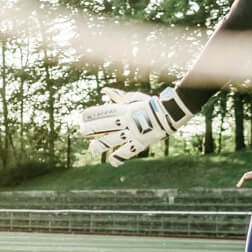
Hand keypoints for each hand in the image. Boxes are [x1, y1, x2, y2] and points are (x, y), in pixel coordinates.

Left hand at [73, 87, 187, 166]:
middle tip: (81, 130)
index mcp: (125, 110)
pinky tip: (111, 161)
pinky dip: (120, 157)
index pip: (105, 112)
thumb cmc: (149, 104)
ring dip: (101, 145)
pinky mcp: (141, 143)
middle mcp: (128, 122)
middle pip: (106, 126)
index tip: (82, 116)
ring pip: (114, 140)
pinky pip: (129, 151)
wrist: (169, 113)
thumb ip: (117, 96)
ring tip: (92, 148)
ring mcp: (134, 133)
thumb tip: (104, 90)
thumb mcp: (133, 97)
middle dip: (92, 129)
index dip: (93, 114)